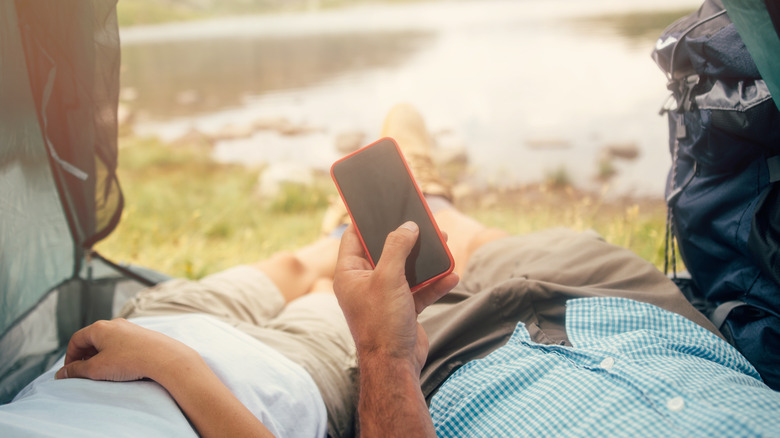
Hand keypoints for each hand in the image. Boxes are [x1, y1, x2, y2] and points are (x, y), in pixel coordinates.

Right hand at [55, 318, 195, 381]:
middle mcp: (114, 324)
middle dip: (85, 357)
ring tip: (103, 372)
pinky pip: (122, 344)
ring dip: (100, 356)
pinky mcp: (142, 336)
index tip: (70, 372)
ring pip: (108, 342)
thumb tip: (61, 374)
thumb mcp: (96, 369)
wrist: (164, 357)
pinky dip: (115, 355)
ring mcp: (130, 328)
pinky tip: (121, 367)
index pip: (76, 339)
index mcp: (99, 328)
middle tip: (85, 373)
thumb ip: (76, 371)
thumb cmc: (128, 361)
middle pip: (92, 339)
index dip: (70, 357)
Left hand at [333, 222, 457, 372]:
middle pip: (385, 251)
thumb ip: (397, 247)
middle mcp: (365, 283)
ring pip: (406, 269)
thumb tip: (408, 226)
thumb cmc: (382, 323)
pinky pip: (420, 290)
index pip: (353, 238)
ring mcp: (384, 296)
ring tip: (444, 244)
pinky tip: (452, 276)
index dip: (366, 221)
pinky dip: (435, 284)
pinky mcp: (403, 309)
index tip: (381, 205)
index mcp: (350, 274)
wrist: (395, 366)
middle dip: (406, 238)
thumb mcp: (388, 278)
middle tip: (423, 223)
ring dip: (425, 260)